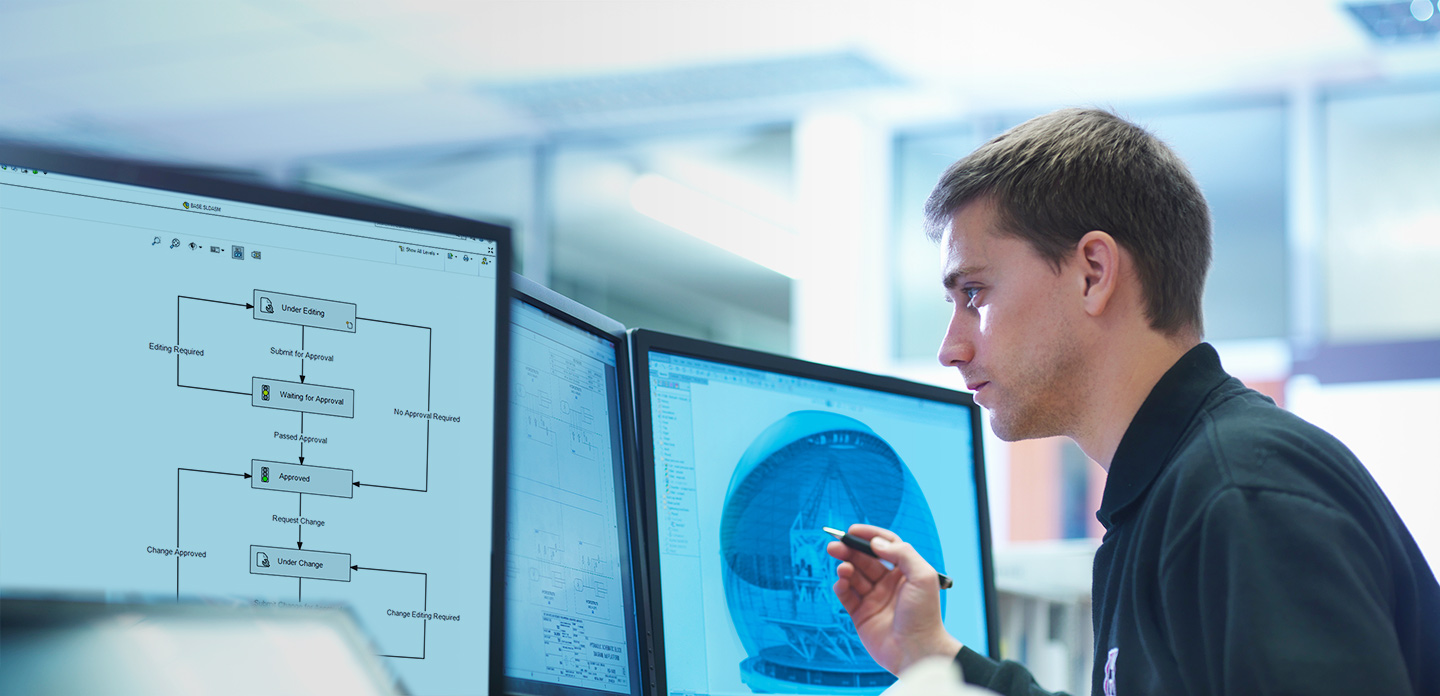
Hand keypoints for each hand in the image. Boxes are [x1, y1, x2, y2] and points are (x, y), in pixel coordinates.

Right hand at [827, 524, 961, 674]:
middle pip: (864, 559)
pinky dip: (841, 587)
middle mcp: (888, 583)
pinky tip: (841, 582)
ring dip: (845, 568)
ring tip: (843, 568)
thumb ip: (902, 553)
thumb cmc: (925, 614)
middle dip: (849, 550)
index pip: (884, 546)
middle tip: (834, 545)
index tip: (853, 530)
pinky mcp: (861, 615)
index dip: (869, 536)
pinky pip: (847, 596)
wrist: (917, 650)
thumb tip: (877, 543)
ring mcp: (874, 599)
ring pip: (854, 576)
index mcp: (904, 572)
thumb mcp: (923, 576)